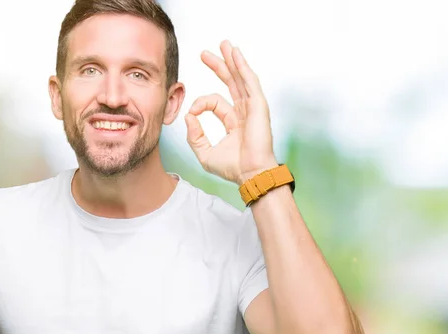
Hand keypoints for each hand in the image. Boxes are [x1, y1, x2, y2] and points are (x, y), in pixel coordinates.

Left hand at [185, 40, 278, 185]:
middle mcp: (244, 112)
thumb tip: (188, 117)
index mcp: (234, 122)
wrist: (250, 175)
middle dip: (219, 66)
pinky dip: (243, 67)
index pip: (215, 102)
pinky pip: (249, 82)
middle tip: (205, 53)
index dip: (200, 104)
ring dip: (232, 60)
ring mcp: (253, 108)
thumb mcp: (205, 153)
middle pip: (230, 82)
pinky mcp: (258, 106)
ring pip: (240, 78)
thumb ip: (194, 136)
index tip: (192, 113)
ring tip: (224, 44)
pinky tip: (236, 54)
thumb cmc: (233, 168)